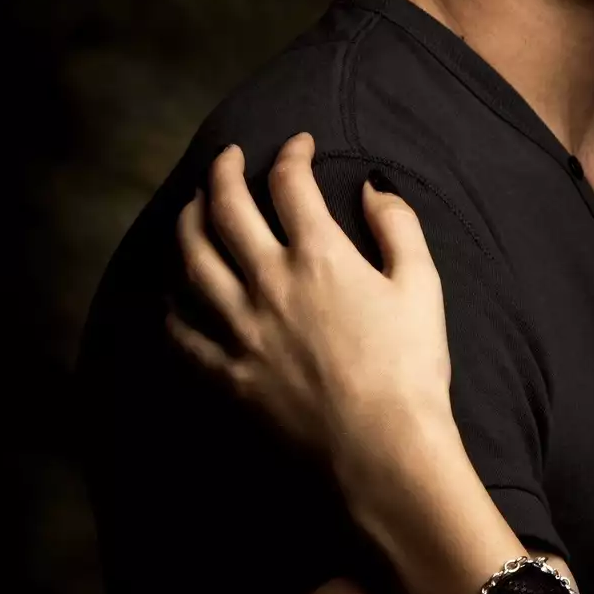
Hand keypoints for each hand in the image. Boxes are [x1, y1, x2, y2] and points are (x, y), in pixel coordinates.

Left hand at [169, 134, 453, 485]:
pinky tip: (173, 290)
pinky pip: (179, 327)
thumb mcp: (422, 285)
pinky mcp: (223, 372)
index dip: (291, 153)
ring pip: (189, 260)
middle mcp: (267, 282)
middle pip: (224, 209)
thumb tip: (371, 186)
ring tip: (190, 207)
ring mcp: (238, 328)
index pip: (289, 184)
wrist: (380, 449)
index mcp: (319, 256)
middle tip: (227, 158)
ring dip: (185, 223)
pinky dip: (170, 300)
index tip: (298, 144)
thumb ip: (397, 226)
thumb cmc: (411, 367)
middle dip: (222, 172)